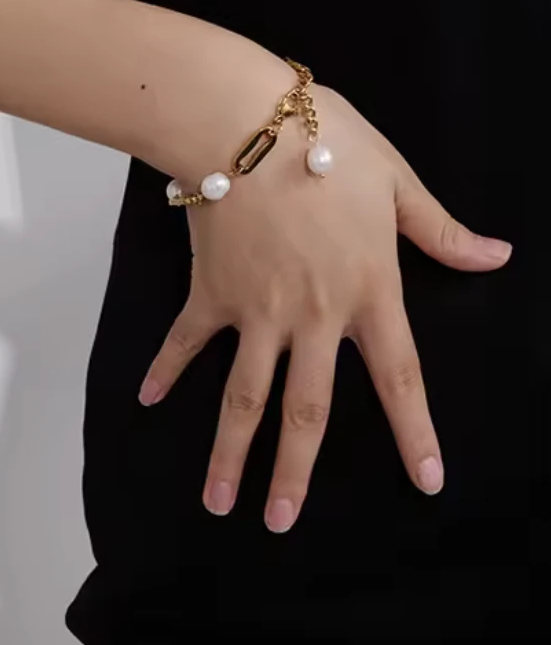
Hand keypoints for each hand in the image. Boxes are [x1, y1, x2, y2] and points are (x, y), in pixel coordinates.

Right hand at [138, 84, 511, 532]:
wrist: (244, 120)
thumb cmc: (325, 141)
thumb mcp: (397, 180)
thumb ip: (441, 230)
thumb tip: (496, 256)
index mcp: (368, 292)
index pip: (399, 378)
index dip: (415, 432)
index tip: (426, 481)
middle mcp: (313, 316)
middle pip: (306, 411)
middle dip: (293, 474)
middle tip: (280, 524)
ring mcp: (257, 311)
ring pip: (244, 397)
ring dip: (229, 454)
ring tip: (217, 502)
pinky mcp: (212, 292)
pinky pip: (188, 341)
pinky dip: (167, 369)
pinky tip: (148, 398)